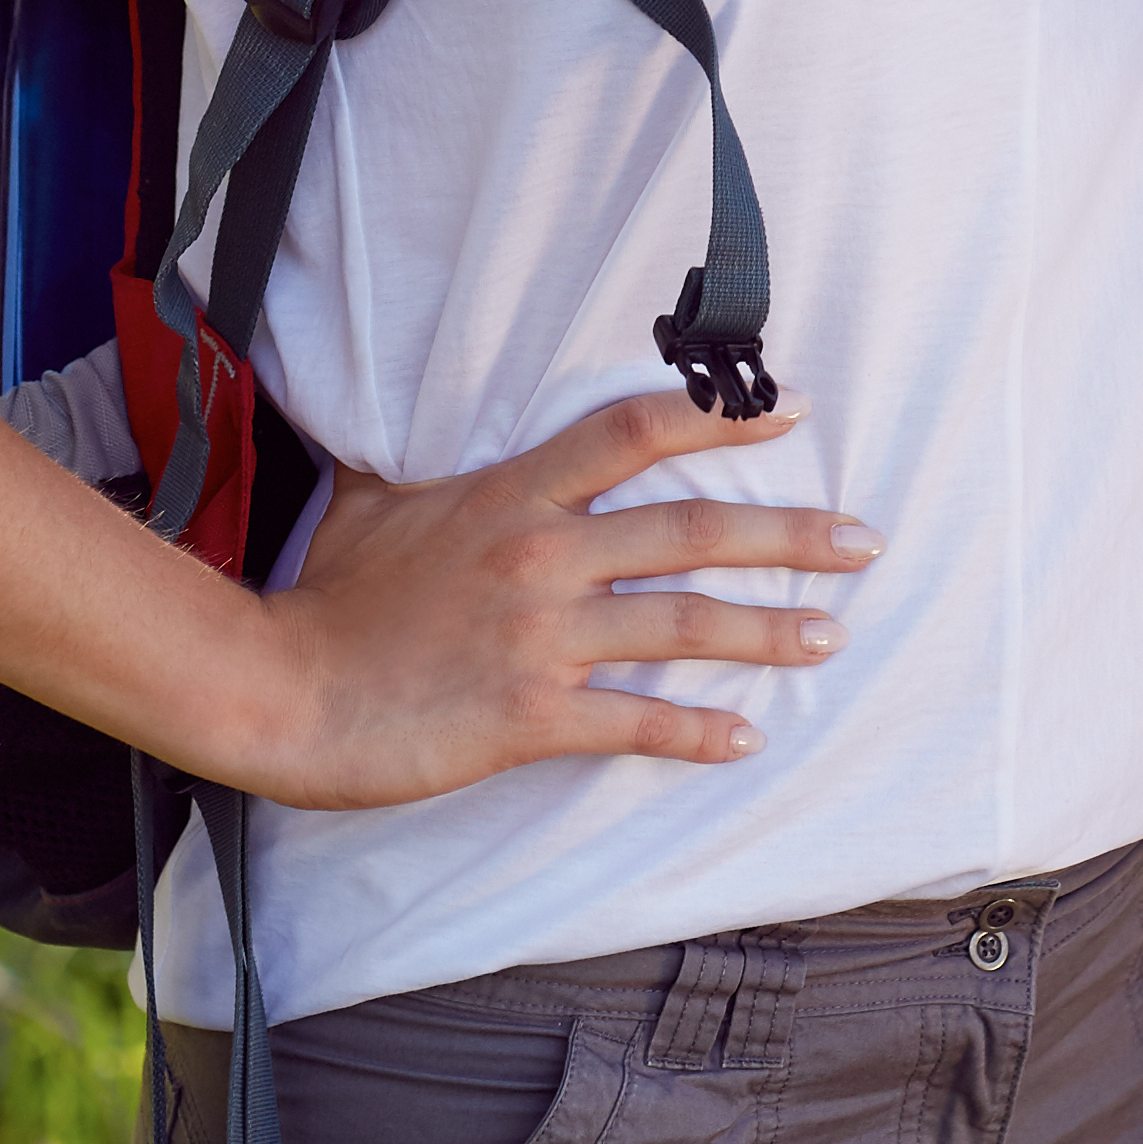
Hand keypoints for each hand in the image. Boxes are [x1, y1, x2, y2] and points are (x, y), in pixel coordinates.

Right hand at [239, 392, 875, 806]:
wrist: (278, 689)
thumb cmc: (326, 596)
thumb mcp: (375, 500)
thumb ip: (419, 459)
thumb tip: (409, 405)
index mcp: (512, 490)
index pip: (635, 431)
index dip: (722, 412)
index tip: (793, 405)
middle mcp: (542, 552)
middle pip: (694, 528)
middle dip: (792, 533)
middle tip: (864, 539)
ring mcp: (540, 635)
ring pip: (685, 624)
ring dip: (770, 631)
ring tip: (830, 634)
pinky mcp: (530, 714)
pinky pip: (638, 719)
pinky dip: (699, 731)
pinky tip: (746, 738)